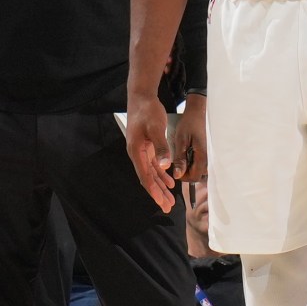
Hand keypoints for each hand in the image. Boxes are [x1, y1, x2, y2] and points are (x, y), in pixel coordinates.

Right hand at [125, 94, 176, 212]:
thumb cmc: (147, 110)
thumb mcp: (155, 127)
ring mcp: (142, 152)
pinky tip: (170, 183)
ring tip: (170, 200)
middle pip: (148, 179)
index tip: (161, 202)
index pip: (145, 176)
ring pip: (152, 174)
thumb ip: (160, 147)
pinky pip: (154, 166)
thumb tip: (164, 166)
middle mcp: (137, 154)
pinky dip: (162, 175)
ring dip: (161, 187)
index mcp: (136, 151)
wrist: (141, 97)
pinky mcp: (147, 148)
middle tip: (167, 208)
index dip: (154, 190)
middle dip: (158, 194)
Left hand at [169, 101, 206, 182]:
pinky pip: (204, 163)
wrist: (199, 111)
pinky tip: (190, 152)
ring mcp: (211, 155)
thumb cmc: (190, 123)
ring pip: (201, 170)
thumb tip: (178, 175)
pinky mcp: (210, 152)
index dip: (183, 176)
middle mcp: (210, 157)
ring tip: (184, 156)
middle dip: (187, 172)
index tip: (175, 169)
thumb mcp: (181, 140)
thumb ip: (180, 159)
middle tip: (179, 161)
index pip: (194, 177)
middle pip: (198, 175)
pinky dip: (195, 161)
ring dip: (192, 167)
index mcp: (203, 155)